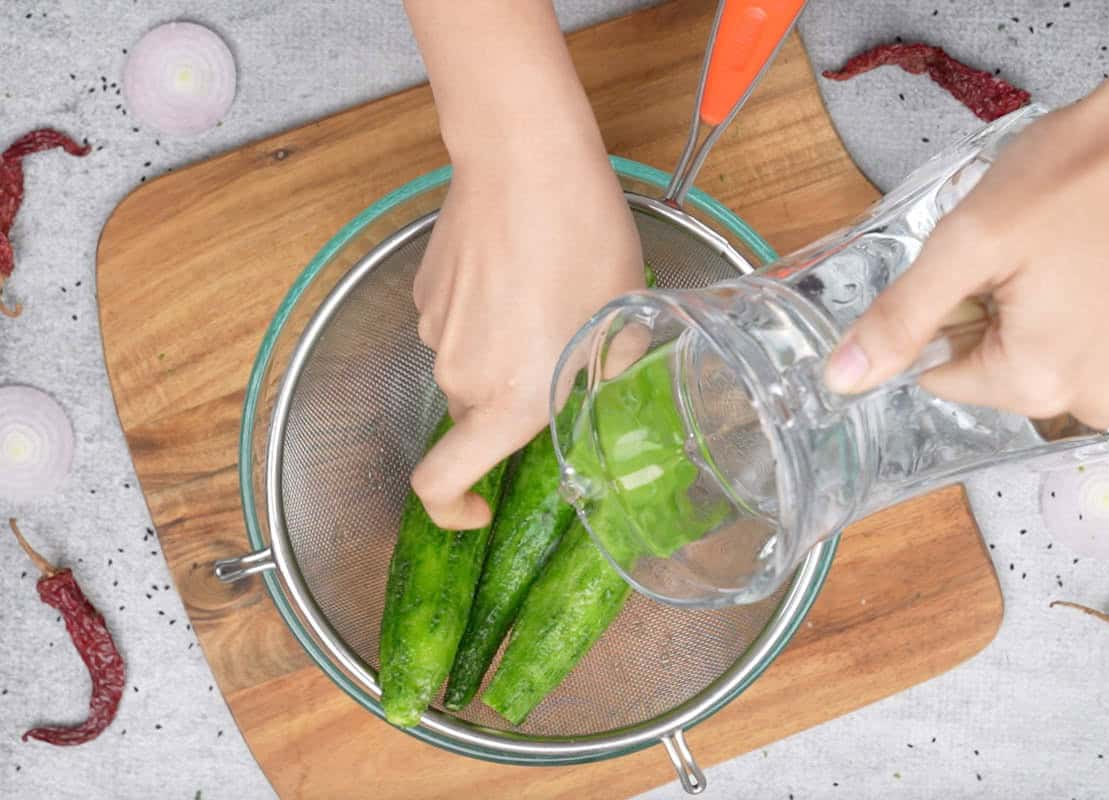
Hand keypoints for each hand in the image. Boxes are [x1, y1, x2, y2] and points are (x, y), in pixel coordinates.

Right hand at [409, 144, 643, 528]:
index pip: (441, 485)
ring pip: (466, 368)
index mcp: (507, 401)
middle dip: (510, 408)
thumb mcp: (623, 317)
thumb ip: (609, 373)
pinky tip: (516, 272)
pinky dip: (482, 317)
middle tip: (559, 362)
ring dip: (501, 356)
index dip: (453, 511)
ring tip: (544, 300)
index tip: (481, 508)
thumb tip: (603, 384)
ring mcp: (435, 331)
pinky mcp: (425, 291)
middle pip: (472, 419)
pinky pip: (455, 325)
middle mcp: (461, 376)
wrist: (525, 160)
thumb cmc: (582, 241)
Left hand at [823, 4, 1108, 428]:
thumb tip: (843, 377)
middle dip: (997, 315)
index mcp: (1041, 383)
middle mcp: (1101, 400)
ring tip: (1067, 255)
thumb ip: (900, 316)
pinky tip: (1101, 260)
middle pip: (999, 370)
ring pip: (1048, 356)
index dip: (950, 315)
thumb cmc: (1080, 173)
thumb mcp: (967, 243)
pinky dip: (1090, 307)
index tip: (984, 269)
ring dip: (1043, 311)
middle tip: (1027, 255)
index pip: (946, 376)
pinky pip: (1100, 342)